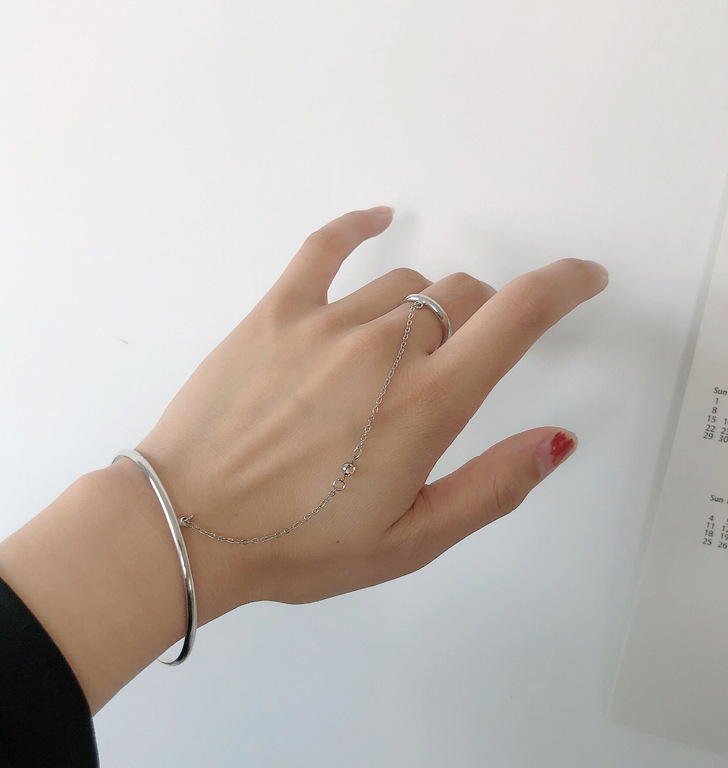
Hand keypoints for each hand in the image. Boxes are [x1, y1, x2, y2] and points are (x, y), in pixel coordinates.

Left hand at [134, 207, 607, 621]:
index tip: (584, 278)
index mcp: (427, 403)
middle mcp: (384, 346)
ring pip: (404, 283)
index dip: (563, 285)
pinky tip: (377, 217)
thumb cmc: (301, 545)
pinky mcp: (274, 312)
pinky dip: (357, 225)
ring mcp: (325, 321)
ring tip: (400, 350)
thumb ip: (492, 487)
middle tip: (464, 356)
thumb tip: (557, 440)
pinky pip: (324, 247)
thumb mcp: (411, 540)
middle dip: (482, 316)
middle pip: (462, 295)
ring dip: (422, 306)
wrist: (189, 527)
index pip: (517, 315)